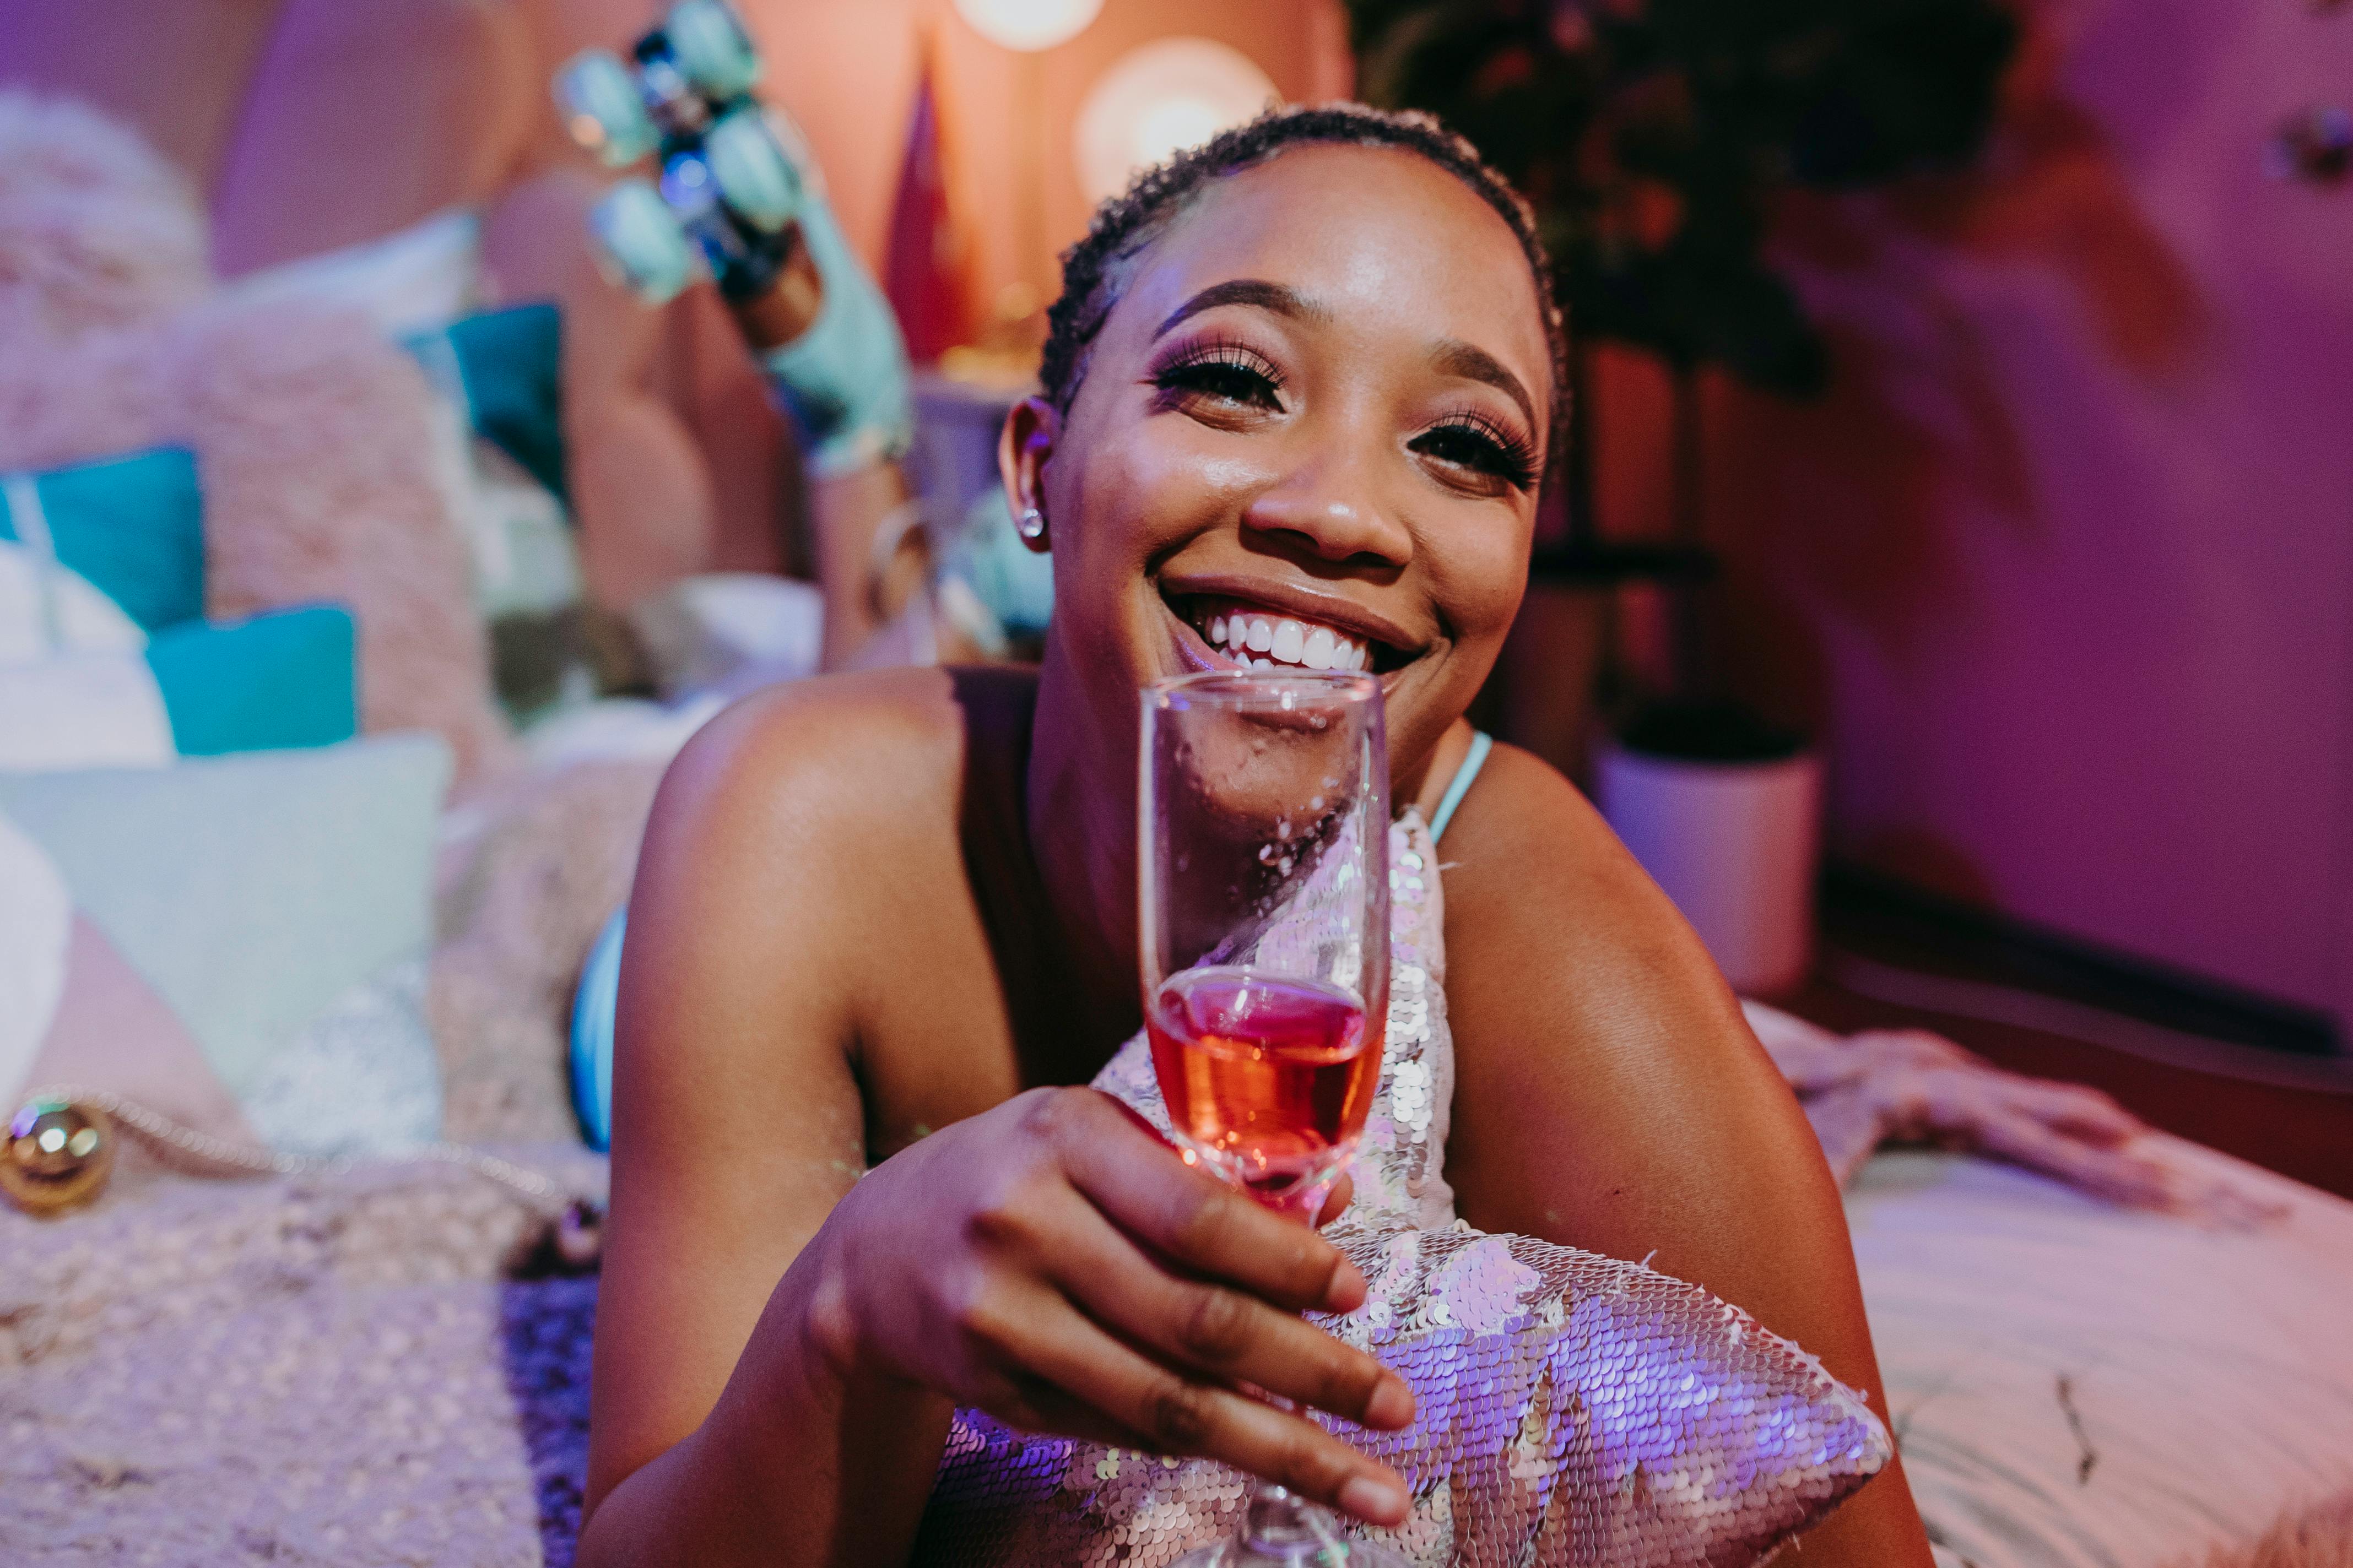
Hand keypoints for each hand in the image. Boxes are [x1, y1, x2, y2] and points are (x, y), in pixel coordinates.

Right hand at [799, 1086, 1414, 1523]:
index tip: (1360, 1295)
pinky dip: (1206, 1447)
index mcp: (1062, 1138)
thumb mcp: (1090, 1138)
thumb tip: (1335, 1198)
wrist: (868, 1256)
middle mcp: (1025, 1226)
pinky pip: (1124, 1430)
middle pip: (1196, 1323)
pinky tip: (1273, 1457)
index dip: (1290, 1264)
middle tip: (1397, 1408)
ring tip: (1371, 1483)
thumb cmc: (1013, 1176)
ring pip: (1167, 1403)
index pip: (1199, 1215)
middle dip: (1315, 1374)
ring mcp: (1003, 1320)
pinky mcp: (997, 1393)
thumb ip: (1203, 1170)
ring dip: (1283, 1448)